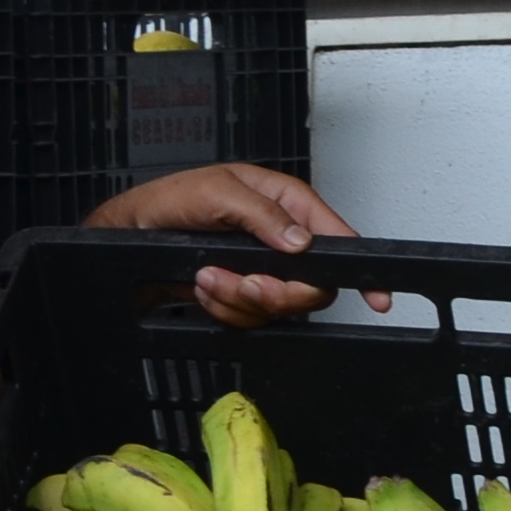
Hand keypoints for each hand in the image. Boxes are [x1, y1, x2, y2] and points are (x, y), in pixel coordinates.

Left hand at [84, 163, 372, 327]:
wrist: (135, 234)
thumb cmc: (172, 200)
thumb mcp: (216, 192)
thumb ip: (261, 214)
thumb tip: (300, 240)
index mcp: (286, 203)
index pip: (337, 236)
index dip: (359, 268)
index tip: (375, 297)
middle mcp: (282, 238)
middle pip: (312, 286)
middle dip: (274, 292)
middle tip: (243, 282)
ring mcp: (264, 269)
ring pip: (278, 307)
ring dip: (237, 298)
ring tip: (207, 275)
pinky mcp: (243, 293)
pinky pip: (250, 318)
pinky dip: (223, 307)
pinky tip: (204, 285)